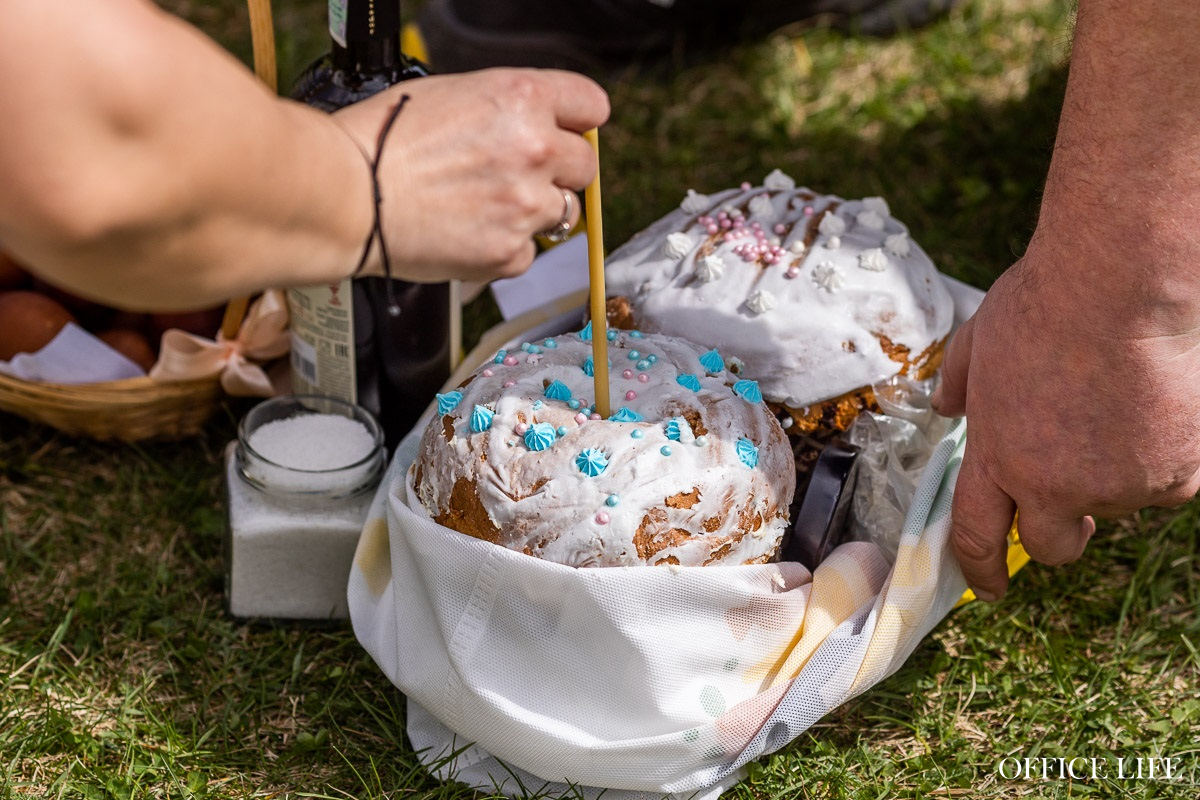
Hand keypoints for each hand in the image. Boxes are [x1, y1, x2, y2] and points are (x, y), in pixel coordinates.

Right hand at [334, 68, 608, 283]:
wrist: (348, 195)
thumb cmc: (382, 140)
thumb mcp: (452, 94)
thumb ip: (506, 109)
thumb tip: (537, 125)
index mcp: (522, 97)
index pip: (591, 107)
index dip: (576, 122)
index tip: (567, 133)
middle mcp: (535, 149)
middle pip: (584, 166)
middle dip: (557, 172)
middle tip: (514, 177)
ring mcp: (526, 205)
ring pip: (563, 212)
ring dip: (534, 212)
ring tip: (484, 206)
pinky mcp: (510, 252)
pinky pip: (528, 252)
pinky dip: (504, 248)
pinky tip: (467, 233)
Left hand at [932, 232, 1199, 600]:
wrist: (1121, 285)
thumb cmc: (1045, 303)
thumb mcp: (978, 340)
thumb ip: (958, 384)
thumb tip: (945, 407)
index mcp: (997, 458)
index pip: (977, 536)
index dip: (980, 568)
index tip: (990, 587)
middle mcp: (1055, 485)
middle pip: (1051, 546)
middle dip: (1056, 532)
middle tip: (1066, 500)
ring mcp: (1120, 485)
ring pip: (1117, 504)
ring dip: (1114, 475)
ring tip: (1113, 407)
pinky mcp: (1177, 475)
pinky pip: (1169, 482)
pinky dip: (1163, 457)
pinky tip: (1154, 407)